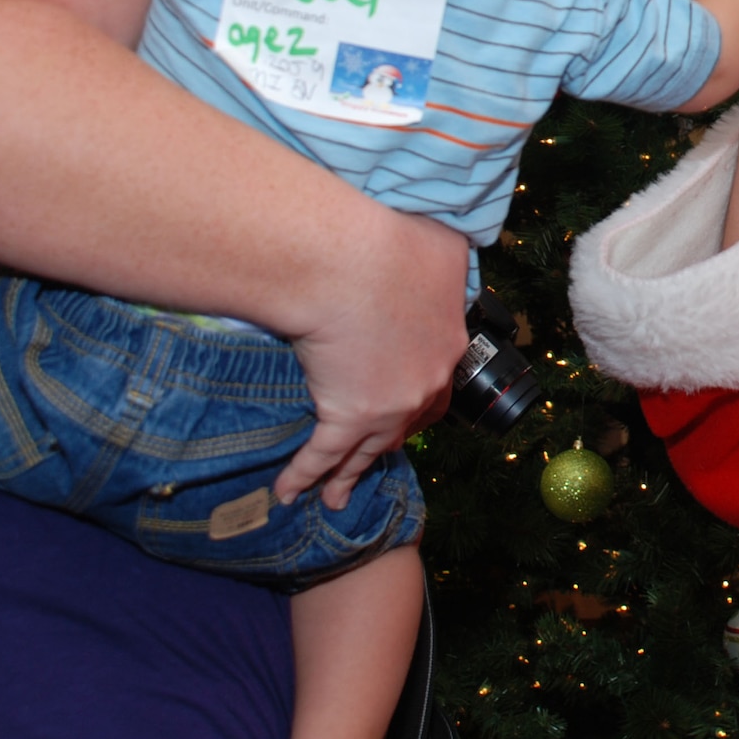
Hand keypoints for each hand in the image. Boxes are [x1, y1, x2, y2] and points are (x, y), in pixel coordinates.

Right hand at [272, 209, 469, 508]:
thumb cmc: (395, 242)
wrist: (350, 259)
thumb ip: (445, 263)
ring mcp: (390, 406)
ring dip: (347, 475)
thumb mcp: (442, 247)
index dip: (418, 398)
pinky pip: (323, 456)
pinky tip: (288, 492)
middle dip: (386, 442)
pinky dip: (304, 476)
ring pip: (367, 450)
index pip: (436, 385)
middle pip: (407, 425)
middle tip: (368, 457)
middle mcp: (426, 384)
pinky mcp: (349, 415)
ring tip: (333, 496)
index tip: (401, 405)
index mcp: (450, 346)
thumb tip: (443, 257)